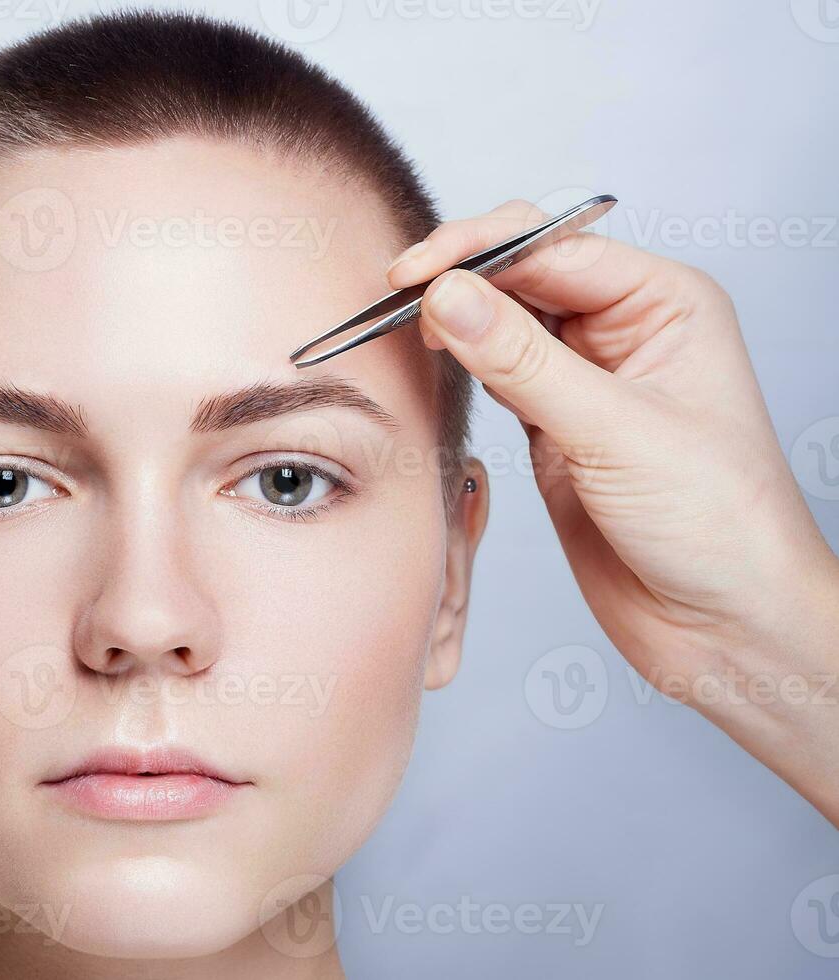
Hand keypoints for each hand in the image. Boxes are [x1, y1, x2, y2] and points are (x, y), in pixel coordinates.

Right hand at [391, 199, 838, 824]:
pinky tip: (428, 360)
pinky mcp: (553, 426)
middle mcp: (626, 329)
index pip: (554, 248)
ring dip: (453, 318)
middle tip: (395, 294)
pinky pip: (494, 373)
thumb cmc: (722, 528)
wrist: (724, 627)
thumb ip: (524, 361)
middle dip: (460, 274)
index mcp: (666, 303)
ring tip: (399, 324)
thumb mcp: (616, 433)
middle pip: (523, 271)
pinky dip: (457, 365)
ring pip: (502, 320)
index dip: (479, 252)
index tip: (414, 275)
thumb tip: (449, 296)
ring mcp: (586, 378)